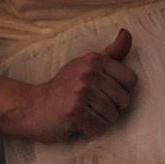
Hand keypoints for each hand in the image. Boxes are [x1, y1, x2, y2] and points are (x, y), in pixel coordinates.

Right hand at [9, 29, 137, 143]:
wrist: (33, 107)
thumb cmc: (64, 88)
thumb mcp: (86, 65)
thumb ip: (111, 53)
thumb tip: (127, 33)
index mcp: (94, 60)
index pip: (130, 80)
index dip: (121, 92)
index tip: (103, 93)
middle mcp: (88, 72)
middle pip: (123, 100)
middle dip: (110, 109)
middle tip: (90, 106)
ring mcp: (80, 91)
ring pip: (112, 116)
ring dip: (100, 121)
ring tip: (84, 114)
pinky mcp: (74, 111)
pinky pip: (100, 128)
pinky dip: (91, 130)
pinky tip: (78, 123)